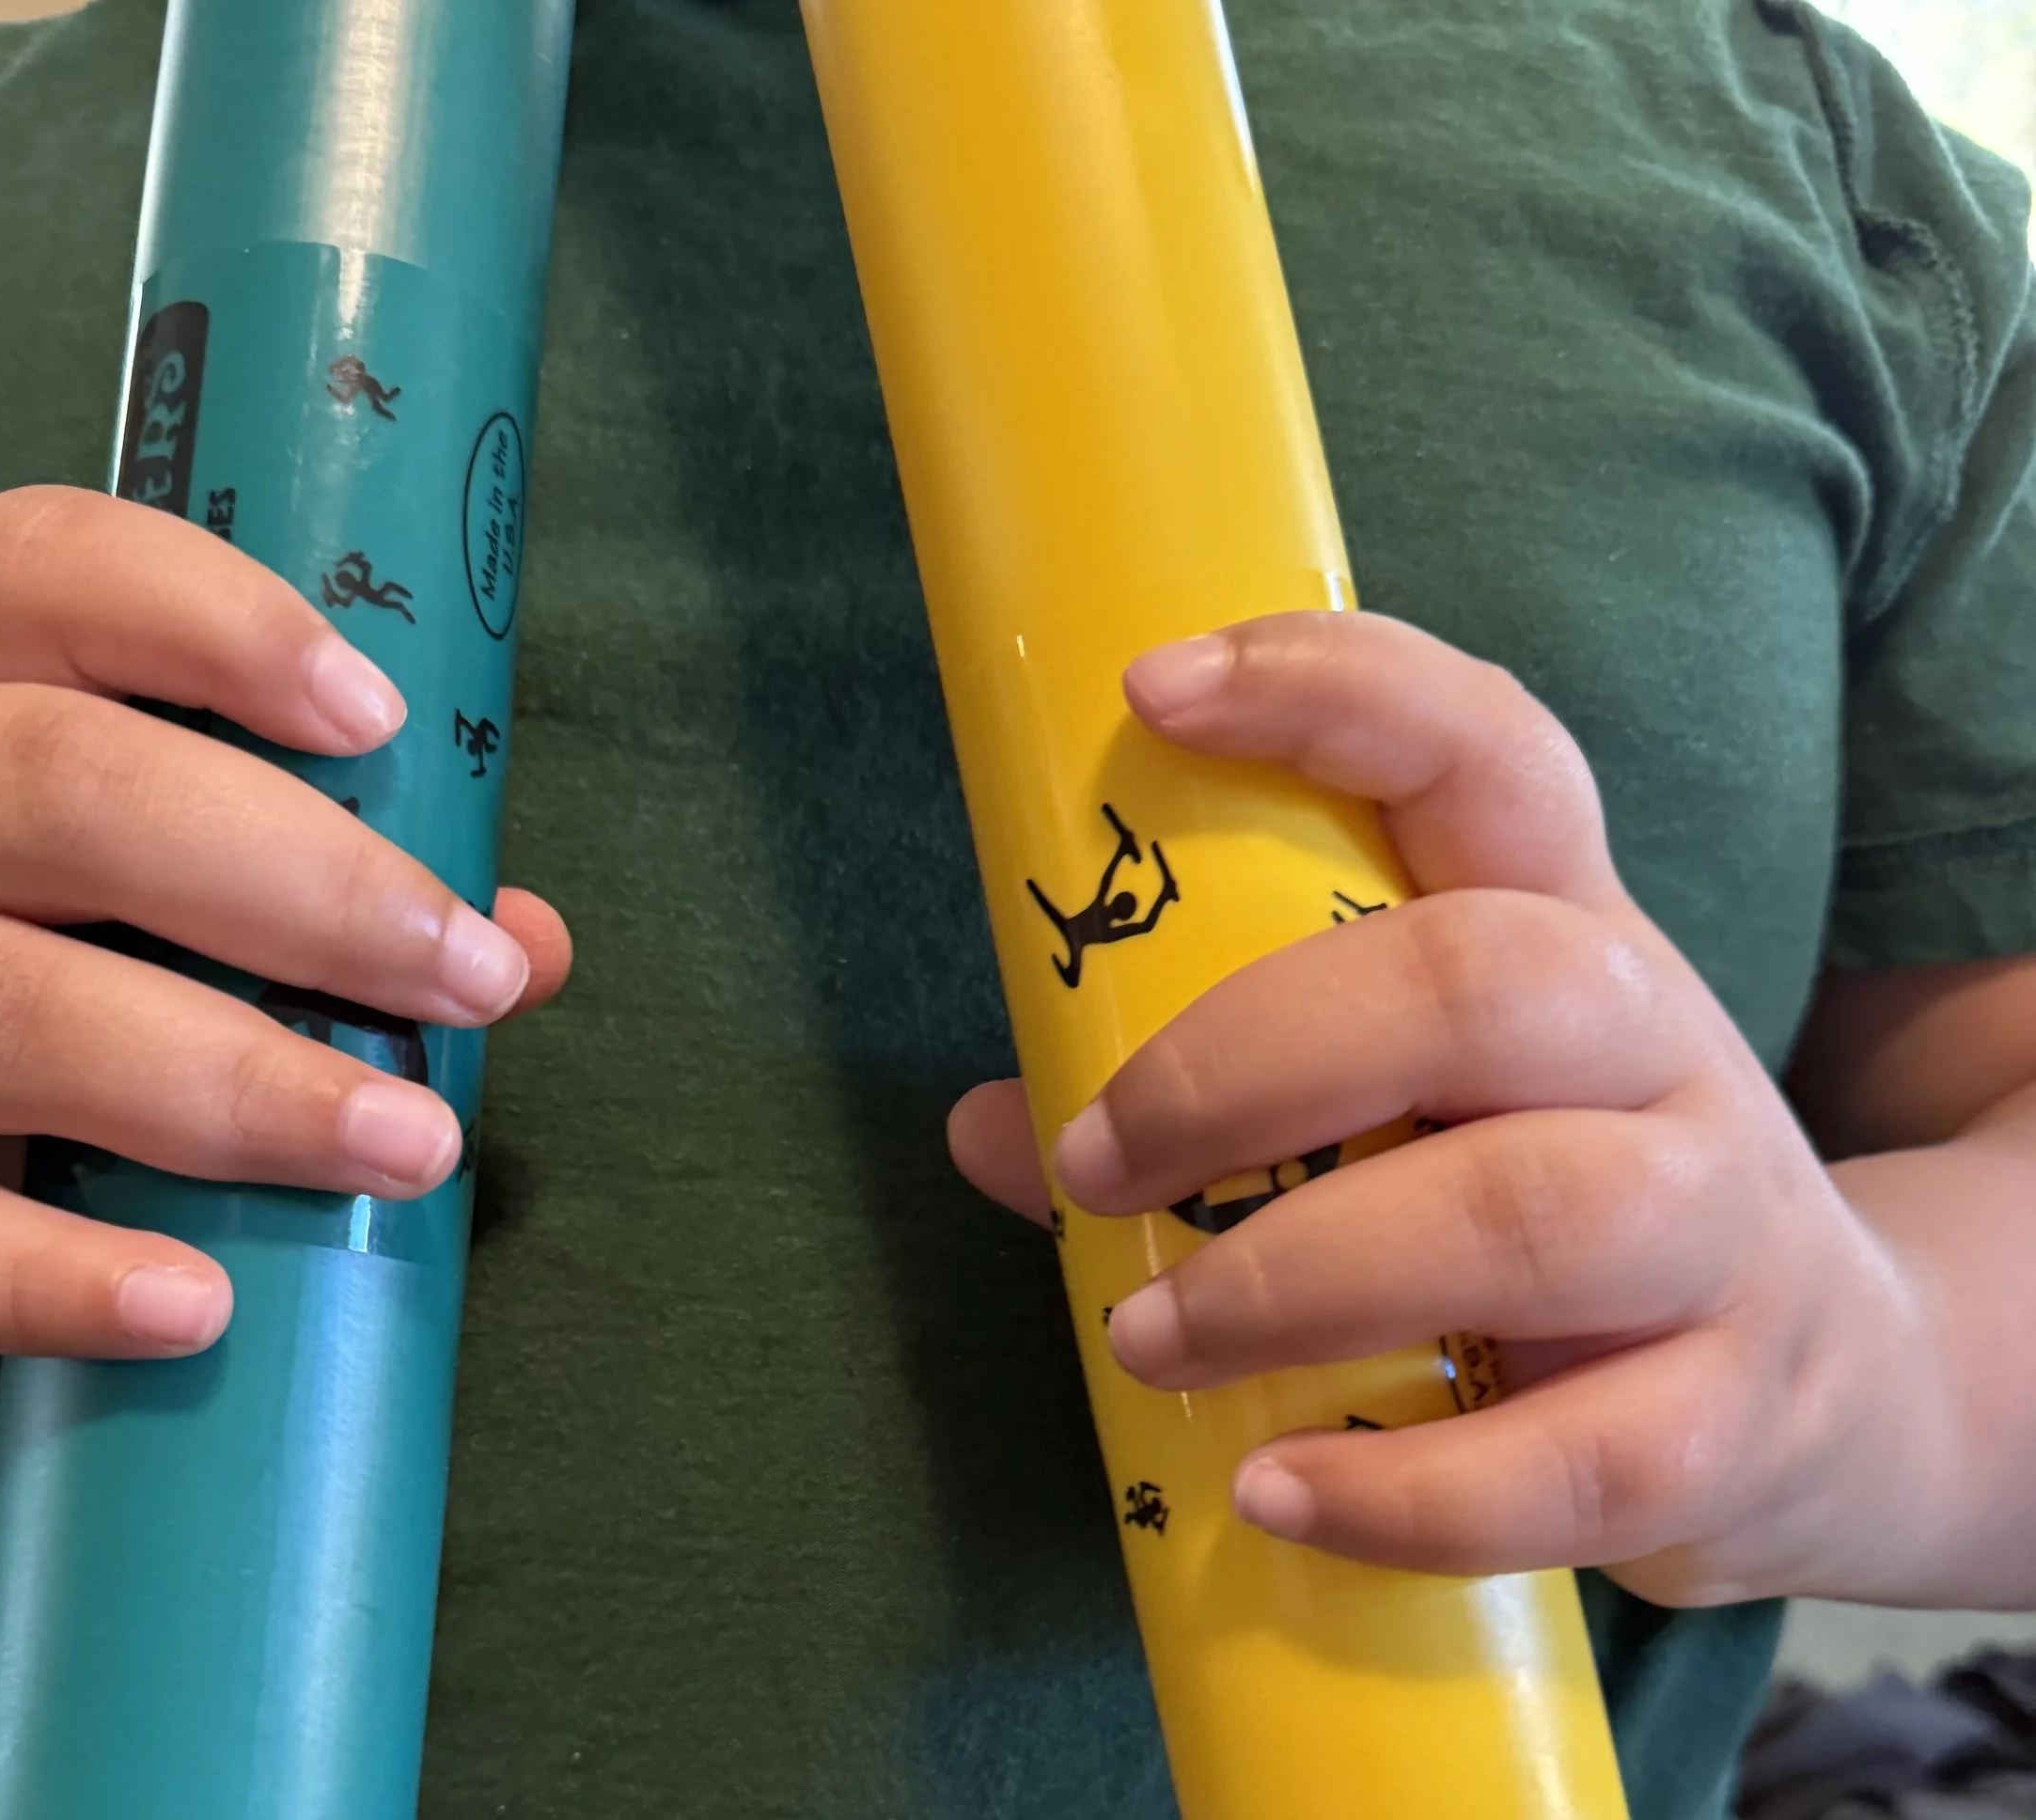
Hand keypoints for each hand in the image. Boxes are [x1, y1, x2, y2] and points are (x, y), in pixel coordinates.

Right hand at [0, 487, 570, 1363]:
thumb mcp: (97, 884)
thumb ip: (304, 888)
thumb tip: (524, 945)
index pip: (32, 571)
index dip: (208, 618)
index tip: (375, 711)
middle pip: (53, 787)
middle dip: (297, 882)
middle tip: (463, 974)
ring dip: (231, 1082)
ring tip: (405, 1146)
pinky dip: (58, 1278)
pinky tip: (204, 1306)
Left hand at [949, 612, 1935, 1607]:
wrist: (1841, 1388)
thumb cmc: (1555, 1205)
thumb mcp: (1421, 1107)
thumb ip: (1216, 1101)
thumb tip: (988, 1126)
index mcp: (1562, 927)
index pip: (1487, 751)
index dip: (1333, 691)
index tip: (1155, 689)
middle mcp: (1657, 1044)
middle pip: (1476, 982)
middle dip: (1246, 1064)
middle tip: (1096, 1158)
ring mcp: (1718, 1232)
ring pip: (1528, 1216)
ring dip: (1295, 1279)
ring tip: (1150, 1337)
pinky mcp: (1736, 1419)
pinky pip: (1580, 1461)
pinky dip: (1405, 1489)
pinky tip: (1274, 1492)